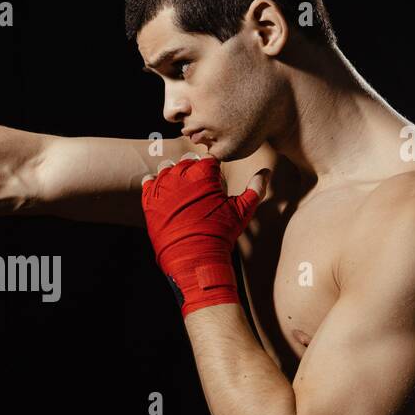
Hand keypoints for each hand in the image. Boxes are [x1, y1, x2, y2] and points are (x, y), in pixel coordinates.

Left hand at [141, 153, 267, 316]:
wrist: (194, 256)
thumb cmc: (220, 233)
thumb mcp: (243, 211)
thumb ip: (256, 188)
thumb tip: (266, 171)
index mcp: (204, 171)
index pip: (209, 159)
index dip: (213, 168)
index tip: (214, 180)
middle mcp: (181, 173)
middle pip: (187, 161)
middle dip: (194, 171)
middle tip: (199, 189)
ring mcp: (164, 185)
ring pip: (167, 168)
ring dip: (174, 175)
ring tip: (182, 191)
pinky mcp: (150, 198)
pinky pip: (149, 181)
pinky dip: (155, 184)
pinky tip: (165, 193)